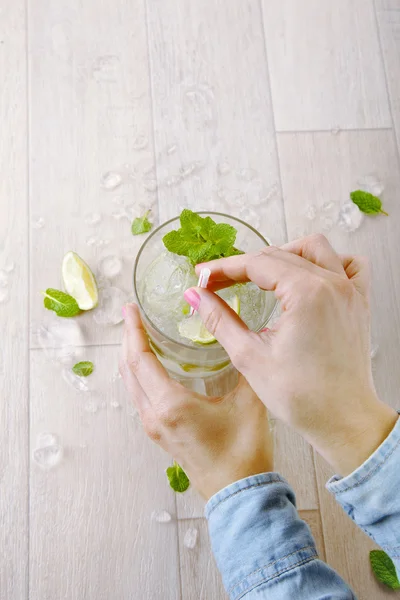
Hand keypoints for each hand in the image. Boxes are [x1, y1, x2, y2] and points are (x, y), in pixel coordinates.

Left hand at [119, 304, 272, 499]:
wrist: (238, 494)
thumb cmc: (242, 453)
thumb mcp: (248, 403)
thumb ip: (246, 366)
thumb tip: (247, 338)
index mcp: (170, 405)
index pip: (140, 359)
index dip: (133, 330)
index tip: (130, 309)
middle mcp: (154, 415)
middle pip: (128, 370)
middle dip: (128, 339)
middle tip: (132, 315)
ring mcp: (154, 427)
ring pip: (131, 384)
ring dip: (131, 357)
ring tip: (138, 335)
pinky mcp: (160, 434)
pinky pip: (139, 396)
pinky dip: (138, 374)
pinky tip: (151, 366)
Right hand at [185, 234, 397, 475]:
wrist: (342, 420)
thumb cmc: (301, 396)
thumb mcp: (250, 356)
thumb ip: (219, 319)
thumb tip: (195, 296)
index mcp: (306, 293)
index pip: (256, 264)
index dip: (223, 268)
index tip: (202, 276)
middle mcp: (332, 284)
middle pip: (279, 255)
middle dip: (244, 265)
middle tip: (218, 283)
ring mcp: (350, 291)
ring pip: (315, 248)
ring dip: (284, 253)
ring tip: (261, 274)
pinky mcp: (358, 303)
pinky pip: (349, 265)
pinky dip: (328, 261)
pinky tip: (309, 275)